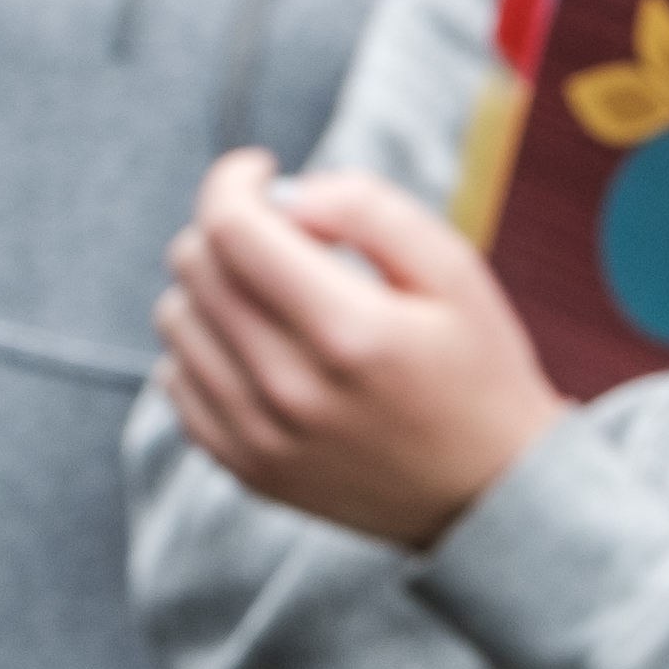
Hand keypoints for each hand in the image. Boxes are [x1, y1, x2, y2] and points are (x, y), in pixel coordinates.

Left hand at [155, 151, 565, 548]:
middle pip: (196, 268)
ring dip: (210, 287)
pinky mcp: (247, 469)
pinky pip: (176, 384)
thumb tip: (287, 194)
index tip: (261, 173)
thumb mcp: (452, 270)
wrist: (491, 494)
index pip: (231, 229)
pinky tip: (254, 346)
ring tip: (269, 293)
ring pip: (177, 321)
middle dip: (228, 228)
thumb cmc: (478, 371)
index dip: (234, 180)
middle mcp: (292, 390)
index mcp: (348, 332)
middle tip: (278, 234)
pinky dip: (203, 349)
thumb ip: (370, 211)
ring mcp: (262, 437)